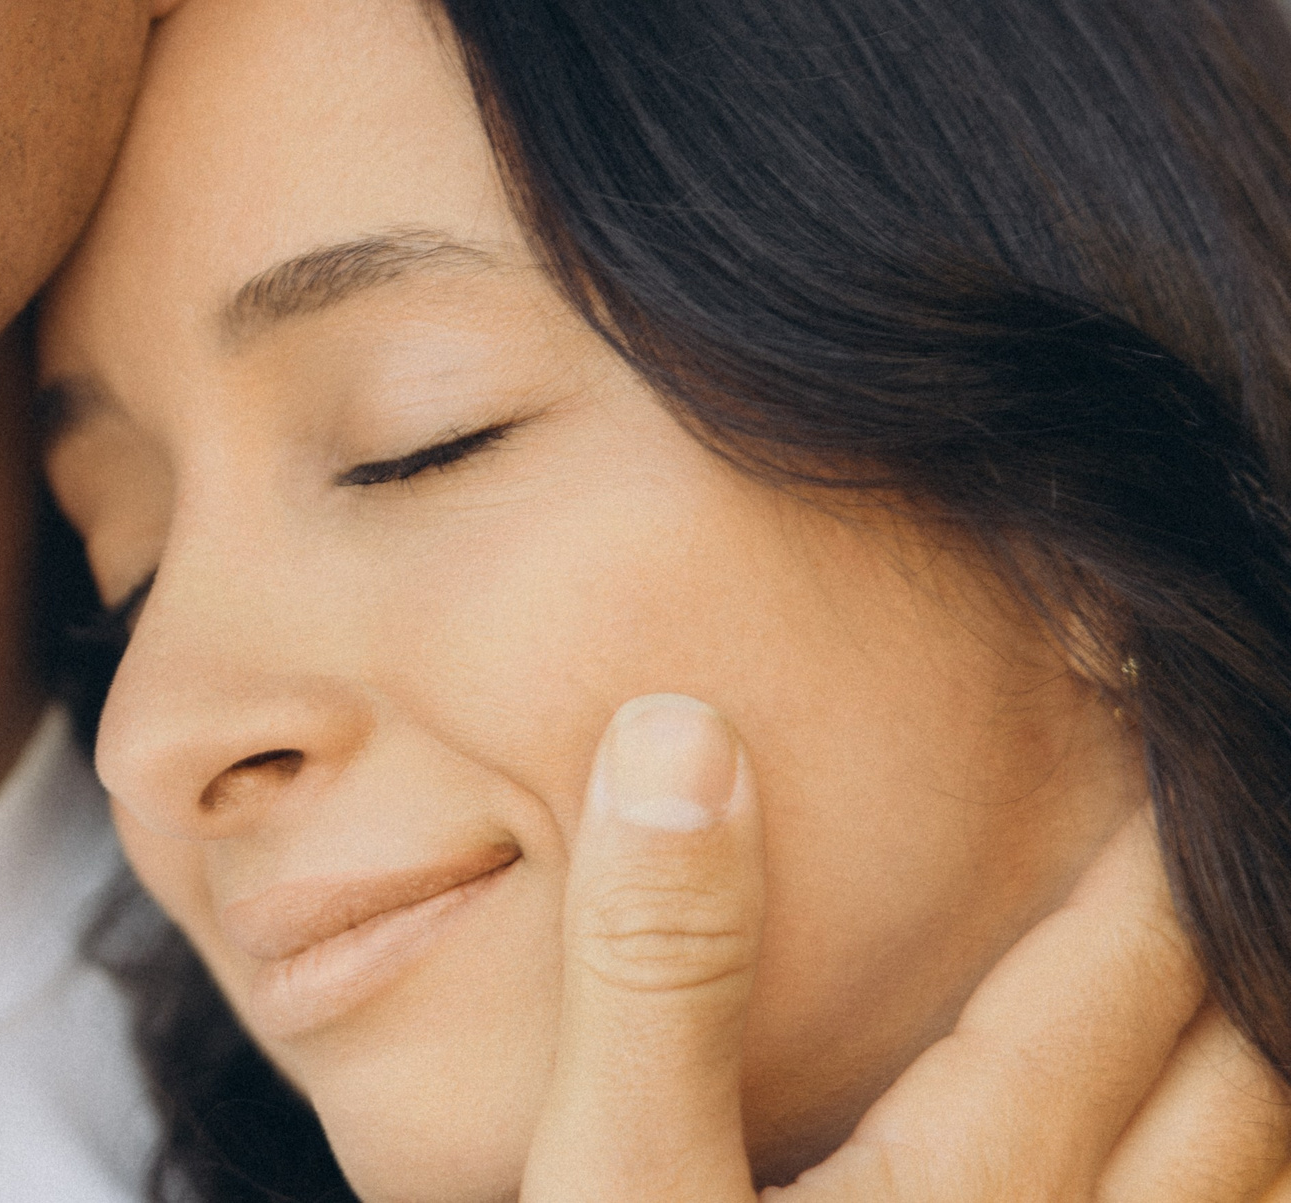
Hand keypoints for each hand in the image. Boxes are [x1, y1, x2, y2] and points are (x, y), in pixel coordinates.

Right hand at [520, 694, 1290, 1201]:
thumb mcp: (611, 1188)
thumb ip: (656, 968)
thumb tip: (690, 732)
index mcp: (967, 1181)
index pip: (1122, 955)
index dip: (1153, 809)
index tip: (1145, 684)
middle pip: (1239, 1054)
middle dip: (1238, 908)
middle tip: (1216, 784)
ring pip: (1265, 1173)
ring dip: (1265, 1052)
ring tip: (1235, 964)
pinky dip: (1241, 1170)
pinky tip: (1216, 1145)